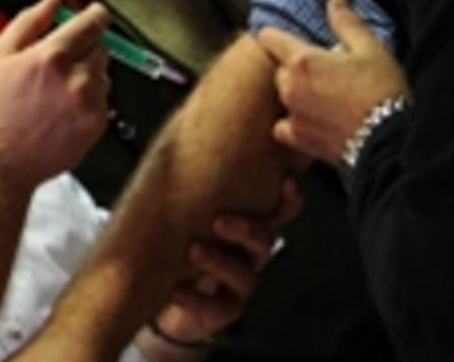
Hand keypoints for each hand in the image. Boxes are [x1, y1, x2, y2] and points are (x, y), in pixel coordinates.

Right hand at [0, 0, 110, 186]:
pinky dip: (90, 99)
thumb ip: (29, 21)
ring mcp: (90, 103)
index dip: (96, 15)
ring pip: (104, 73)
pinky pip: (104, 99)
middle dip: (85, 48)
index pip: (92, 22)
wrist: (2, 161)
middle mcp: (77, 79)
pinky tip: (63, 109)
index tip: (96, 14)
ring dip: (88, 74)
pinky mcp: (98, 124)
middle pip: (101, 47)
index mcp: (51, 57)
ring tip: (57, 91)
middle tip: (61, 62)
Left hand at [151, 178, 303, 344]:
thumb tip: (176, 143)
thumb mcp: (188, 210)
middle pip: (263, 240)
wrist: (164, 292)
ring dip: (218, 261)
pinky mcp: (223, 310)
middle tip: (218, 221)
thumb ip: (194, 185)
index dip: (289, 197)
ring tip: (193, 250)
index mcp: (247, 225)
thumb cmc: (179, 241)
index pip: (278, 208)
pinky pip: (216, 308)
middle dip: (246, 229)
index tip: (286, 181)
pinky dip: (195, 299)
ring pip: (242, 273)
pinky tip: (177, 289)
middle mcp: (248, 253)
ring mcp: (238, 283)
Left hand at [257, 0, 407, 164]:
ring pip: (283, 97)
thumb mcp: (371, 49)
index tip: (285, 38)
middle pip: (278, 69)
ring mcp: (292, 115)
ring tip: (323, 96)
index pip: (269, 38)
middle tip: (323, 70)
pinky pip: (284, 126)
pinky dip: (293, 122)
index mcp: (303, 61)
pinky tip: (313, 120)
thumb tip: (334, 0)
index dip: (276, 35)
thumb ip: (347, 23)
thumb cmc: (382, 91)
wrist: (389, 142)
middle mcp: (290, 88)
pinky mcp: (299, 140)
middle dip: (294, 67)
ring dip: (295, 93)